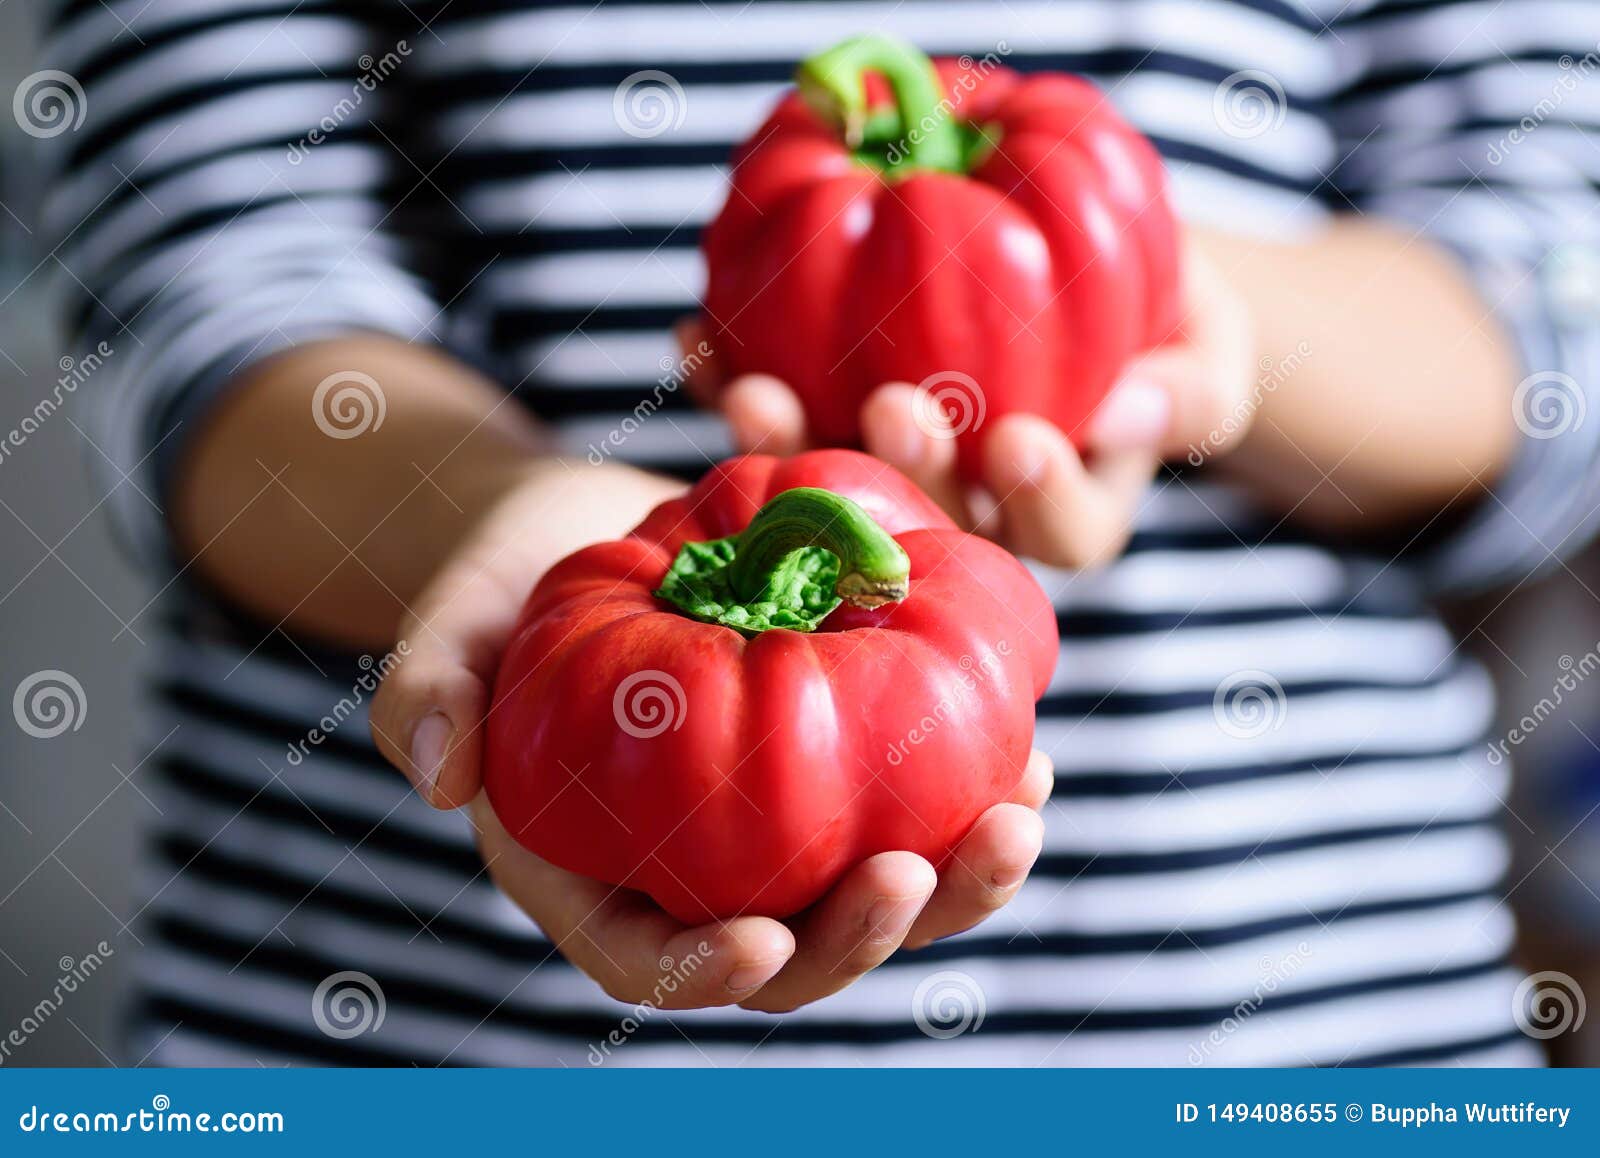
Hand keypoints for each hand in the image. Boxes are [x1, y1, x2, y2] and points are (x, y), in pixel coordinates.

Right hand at [370, 456, 1052, 1012]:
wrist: (596, 528)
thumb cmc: (513, 580)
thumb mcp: (454, 618)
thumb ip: (430, 685)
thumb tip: (433, 772)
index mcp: (597, 868)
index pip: (644, 956)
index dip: (703, 974)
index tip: (765, 941)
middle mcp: (697, 869)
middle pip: (789, 946)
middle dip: (862, 935)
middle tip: (919, 872)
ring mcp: (775, 827)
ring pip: (873, 889)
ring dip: (956, 880)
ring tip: (1021, 816)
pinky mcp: (835, 770)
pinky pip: (911, 805)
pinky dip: (972, 791)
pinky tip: (1028, 754)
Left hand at [684, 239, 1255, 567]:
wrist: (1081, 271)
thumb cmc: (1157, 322)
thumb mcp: (1211, 345)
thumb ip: (1190, 389)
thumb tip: (1123, 415)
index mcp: (1065, 516)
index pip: (1064, 534)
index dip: (1039, 499)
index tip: (1021, 440)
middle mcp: (968, 520)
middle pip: (933, 523)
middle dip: (907, 472)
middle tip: (894, 406)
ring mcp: (889, 482)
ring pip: (835, 485)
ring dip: (789, 445)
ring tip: (753, 392)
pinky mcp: (821, 433)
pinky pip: (773, 418)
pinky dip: (725, 376)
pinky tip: (695, 334)